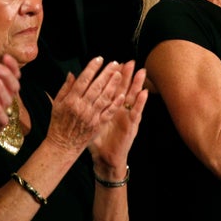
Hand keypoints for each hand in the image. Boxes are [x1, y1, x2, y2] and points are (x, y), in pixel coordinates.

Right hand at [45, 57, 125, 154]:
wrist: (63, 146)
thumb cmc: (58, 124)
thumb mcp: (57, 104)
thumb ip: (65, 88)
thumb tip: (72, 74)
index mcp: (71, 100)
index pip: (83, 80)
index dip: (92, 68)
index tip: (99, 59)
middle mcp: (82, 107)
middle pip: (96, 86)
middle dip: (106, 73)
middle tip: (114, 63)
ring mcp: (91, 116)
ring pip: (104, 97)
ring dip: (113, 85)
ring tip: (119, 74)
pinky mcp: (98, 125)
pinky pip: (108, 112)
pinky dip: (115, 103)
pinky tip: (121, 94)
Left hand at [88, 63, 147, 178]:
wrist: (105, 158)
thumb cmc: (97, 140)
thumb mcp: (90, 121)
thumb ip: (84, 107)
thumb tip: (76, 94)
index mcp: (109, 107)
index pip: (112, 88)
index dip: (114, 76)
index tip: (115, 64)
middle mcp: (120, 109)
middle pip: (124, 88)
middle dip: (127, 75)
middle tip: (130, 62)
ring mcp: (127, 116)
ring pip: (133, 97)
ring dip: (138, 84)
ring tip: (141, 72)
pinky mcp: (131, 125)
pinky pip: (137, 112)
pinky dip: (141, 103)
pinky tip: (144, 93)